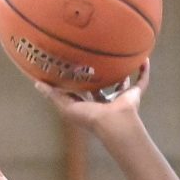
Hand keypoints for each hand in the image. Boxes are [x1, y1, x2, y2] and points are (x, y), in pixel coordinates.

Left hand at [32, 62, 147, 136]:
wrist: (112, 123)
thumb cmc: (89, 118)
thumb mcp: (65, 105)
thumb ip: (52, 94)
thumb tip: (36, 83)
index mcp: (91, 105)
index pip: (83, 92)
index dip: (78, 81)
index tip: (73, 67)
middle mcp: (106, 102)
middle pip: (103, 87)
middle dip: (100, 76)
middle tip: (96, 58)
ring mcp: (121, 99)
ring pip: (123, 84)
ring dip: (123, 72)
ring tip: (121, 57)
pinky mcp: (134, 95)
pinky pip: (142, 81)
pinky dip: (144, 71)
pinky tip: (144, 58)